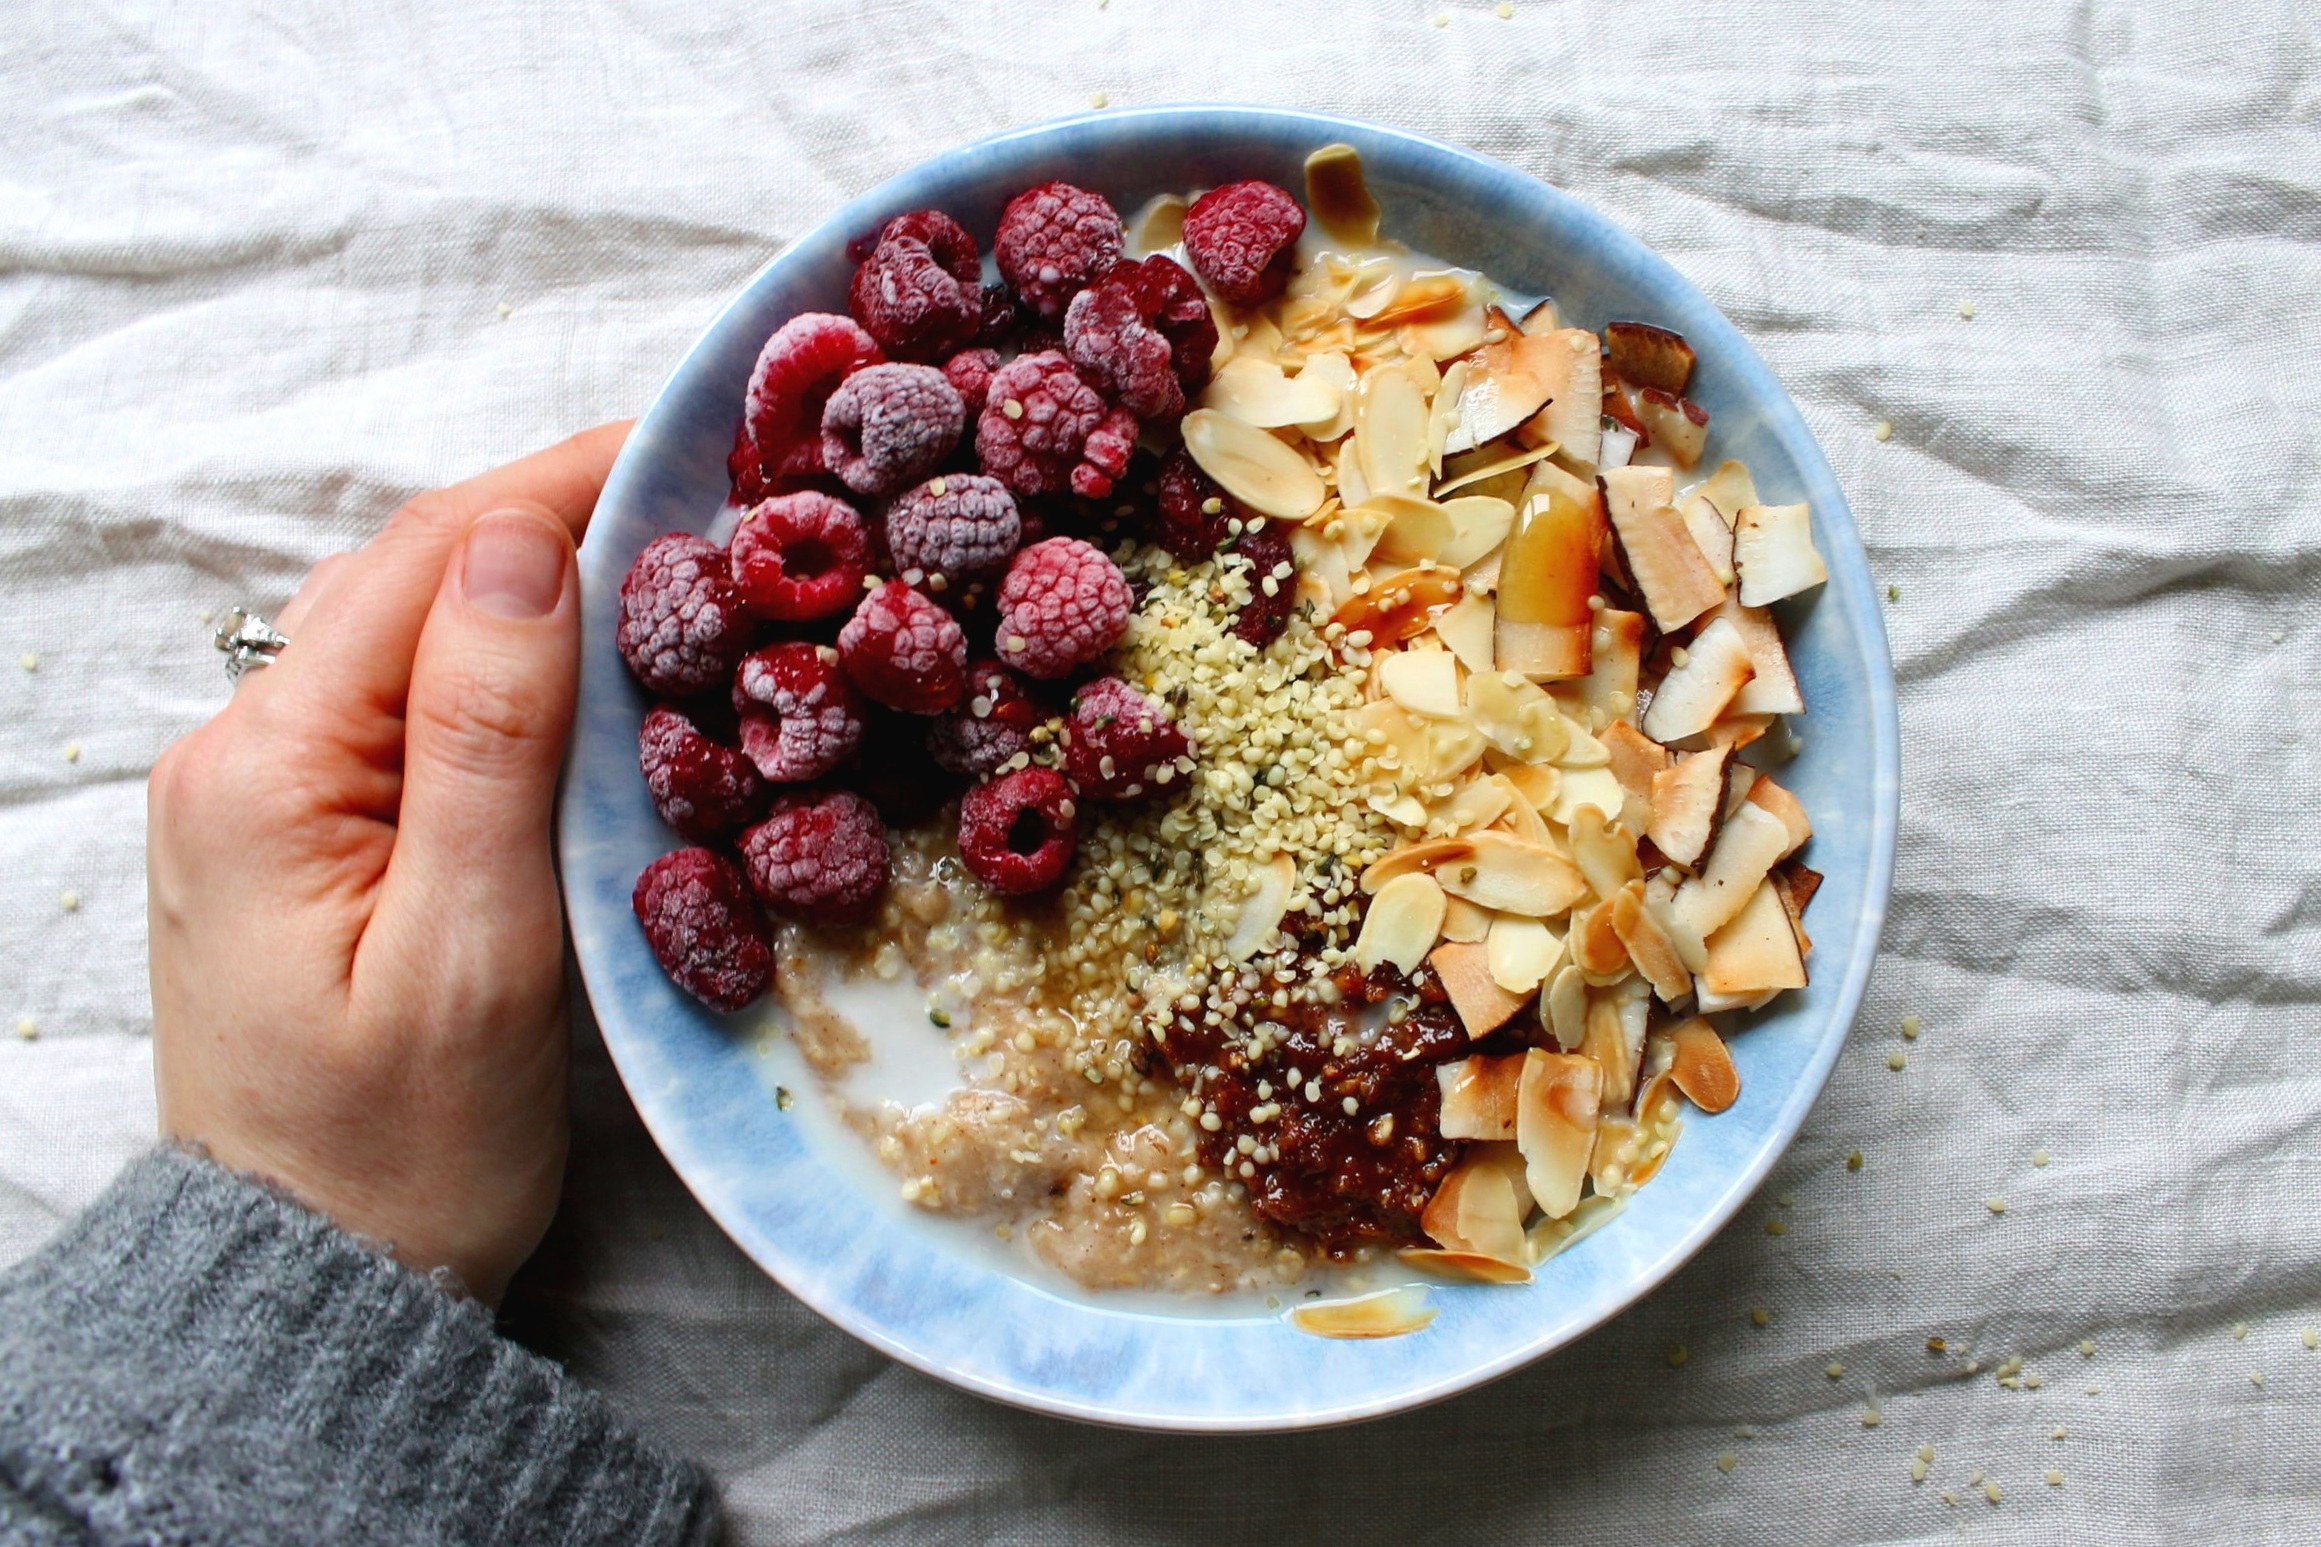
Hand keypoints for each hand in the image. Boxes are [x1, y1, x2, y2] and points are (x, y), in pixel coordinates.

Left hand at [147, 424, 628, 1303]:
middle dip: (555, 511)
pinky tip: (577, 656)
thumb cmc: (405, 1147)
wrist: (316, 1277)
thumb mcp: (471, 953)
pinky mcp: (299, 830)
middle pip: (412, 573)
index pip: (432, 561)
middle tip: (702, 486)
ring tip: (660, 548)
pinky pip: (402, 696)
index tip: (694, 442)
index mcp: (268, 768)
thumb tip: (523, 545)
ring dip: (529, 576)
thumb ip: (485, 741)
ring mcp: (261, 789)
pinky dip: (497, 653)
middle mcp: (240, 751)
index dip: (566, 483)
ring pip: (408, 626)